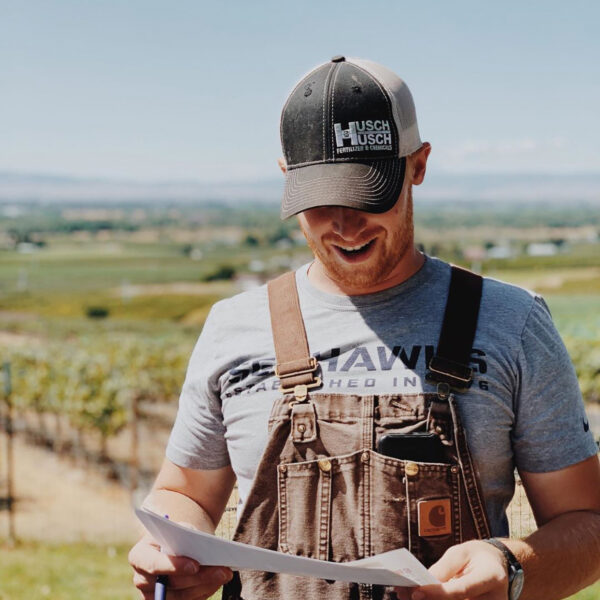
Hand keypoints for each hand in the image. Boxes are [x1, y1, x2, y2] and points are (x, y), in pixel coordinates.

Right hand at [128, 533, 232, 599]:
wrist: (173, 544)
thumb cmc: (175, 534)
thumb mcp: (179, 528)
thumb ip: (187, 536)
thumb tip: (204, 549)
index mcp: (139, 556)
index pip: (153, 564)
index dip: (174, 566)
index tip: (195, 565)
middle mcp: (142, 579)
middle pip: (171, 584)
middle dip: (199, 577)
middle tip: (222, 570)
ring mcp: (153, 595)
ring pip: (181, 596)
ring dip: (205, 585)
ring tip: (225, 574)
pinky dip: (204, 591)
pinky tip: (217, 581)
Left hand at [394, 540, 508, 599]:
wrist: (498, 567)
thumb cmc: (476, 557)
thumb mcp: (461, 553)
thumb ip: (444, 569)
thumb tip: (425, 584)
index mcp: (491, 577)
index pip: (462, 590)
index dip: (438, 593)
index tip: (416, 592)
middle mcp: (494, 599)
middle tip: (403, 594)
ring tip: (405, 595)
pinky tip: (420, 597)